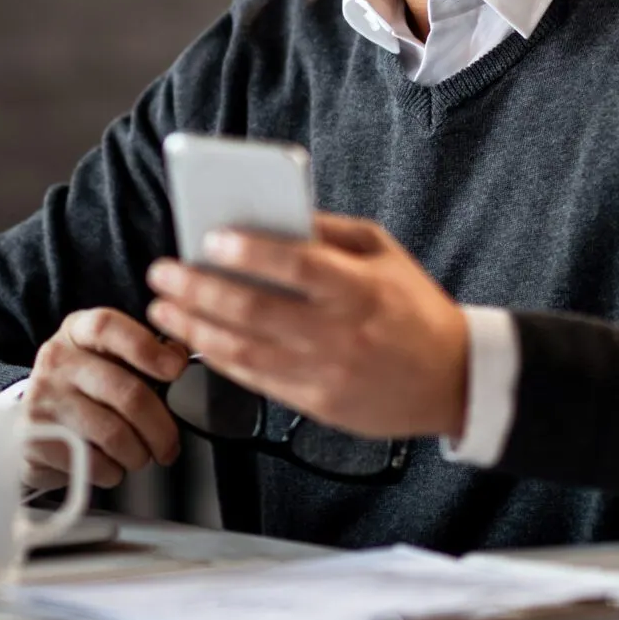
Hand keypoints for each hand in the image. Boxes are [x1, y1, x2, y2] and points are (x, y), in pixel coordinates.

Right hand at [20, 307, 189, 490]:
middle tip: (169, 446)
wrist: (33, 423)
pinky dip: (112, 472)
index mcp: (77, 332)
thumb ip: (143, 354)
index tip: (175, 369)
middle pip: (125, 392)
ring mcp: (43, 399)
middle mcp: (56, 360)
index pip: (108, 327)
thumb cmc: (83, 389)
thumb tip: (177, 358)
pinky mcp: (34, 439)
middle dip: (159, 427)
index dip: (146, 348)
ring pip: (113, 433)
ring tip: (138, 456)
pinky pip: (91, 463)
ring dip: (137, 454)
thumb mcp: (108, 359)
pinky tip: (110, 466)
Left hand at [144, 213, 469, 440]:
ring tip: (165, 308)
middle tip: (165, 272)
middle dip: (200, 290)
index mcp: (361, 289)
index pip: (298, 266)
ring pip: (245, 352)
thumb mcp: (385, 253)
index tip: (210, 238)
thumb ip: (329, 231)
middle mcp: (341, 334)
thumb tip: (271, 214)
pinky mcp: (318, 405)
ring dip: (196, 328)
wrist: (453, 381)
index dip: (251, 252)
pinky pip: (256, 381)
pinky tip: (198, 339)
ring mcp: (327, 374)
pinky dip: (220, 359)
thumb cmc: (414, 307)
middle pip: (256, 311)